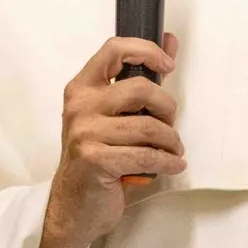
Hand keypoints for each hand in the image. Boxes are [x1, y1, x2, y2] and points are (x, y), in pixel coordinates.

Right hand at [39, 34, 184, 247]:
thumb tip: (169, 42)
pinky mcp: (96, 160)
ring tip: (173, 149)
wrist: (74, 205)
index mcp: (82, 87)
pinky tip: (173, 164)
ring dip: (171, 141)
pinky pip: (146, 155)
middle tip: (170, 123)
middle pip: (141, 88)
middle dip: (167, 107)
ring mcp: (85, 133)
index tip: (168, 65)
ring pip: (148, 126)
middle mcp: (80, 106)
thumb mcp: (112, 114)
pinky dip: (167, 161)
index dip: (147, 51)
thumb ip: (139, 77)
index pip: (114, 49)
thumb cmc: (96, 155)